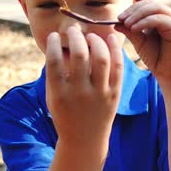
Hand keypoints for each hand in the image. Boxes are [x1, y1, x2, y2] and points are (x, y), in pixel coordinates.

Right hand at [45, 27, 122, 146]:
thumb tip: (56, 44)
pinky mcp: (114, 94)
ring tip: (90, 36)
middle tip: (73, 30)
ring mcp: (99, 94)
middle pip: (79, 56)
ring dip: (95, 41)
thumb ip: (53, 74)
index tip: (53, 35)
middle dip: (75, 37)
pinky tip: (110, 39)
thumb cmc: (65, 113)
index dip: (53, 44)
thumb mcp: (53, 97)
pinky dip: (115, 50)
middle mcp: (79, 93)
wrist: (85, 140)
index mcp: (59, 94)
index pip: (54, 61)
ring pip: (101, 59)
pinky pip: (117, 68)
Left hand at [116, 0, 170, 83]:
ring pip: (155, 8)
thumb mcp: (139, 41)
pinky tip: (134, 29)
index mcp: (162, 15)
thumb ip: (129, 30)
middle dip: (133, 8)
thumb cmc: (156, 58)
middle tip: (120, 18)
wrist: (169, 75)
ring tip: (126, 24)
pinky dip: (144, 22)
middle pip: (150, 2)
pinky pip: (159, 19)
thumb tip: (115, 22)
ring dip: (137, 14)